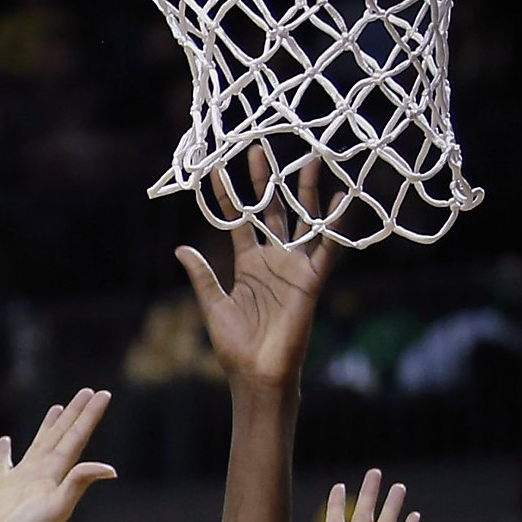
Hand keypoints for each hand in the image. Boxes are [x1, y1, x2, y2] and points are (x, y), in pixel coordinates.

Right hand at [0, 390, 114, 521]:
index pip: (76, 438)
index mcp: (55, 475)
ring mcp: (21, 480)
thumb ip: (78, 484)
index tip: (102, 394)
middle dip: (74, 414)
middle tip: (87, 391)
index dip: (89, 416)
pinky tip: (6, 441)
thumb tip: (110, 469)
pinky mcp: (0, 488)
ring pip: (38, 445)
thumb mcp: (56, 507)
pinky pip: (4, 463)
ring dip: (49, 427)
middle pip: (61, 436)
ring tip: (56, 408)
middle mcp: (42, 474)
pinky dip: (5, 451)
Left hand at [175, 149, 339, 391]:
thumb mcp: (213, 305)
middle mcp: (273, 259)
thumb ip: (202, 275)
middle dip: (266, 180)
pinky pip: (327, 246)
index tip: (218, 169)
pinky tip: (340, 197)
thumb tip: (180, 249)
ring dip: (305, 191)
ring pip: (302, 220)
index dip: (230, 196)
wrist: (258, 374)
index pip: (239, 221)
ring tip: (309, 158)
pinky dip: (334, 223)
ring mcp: (294, 267)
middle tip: (259, 147)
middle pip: (271, 210)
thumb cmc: (235, 346)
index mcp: (248, 264)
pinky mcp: (311, 280)